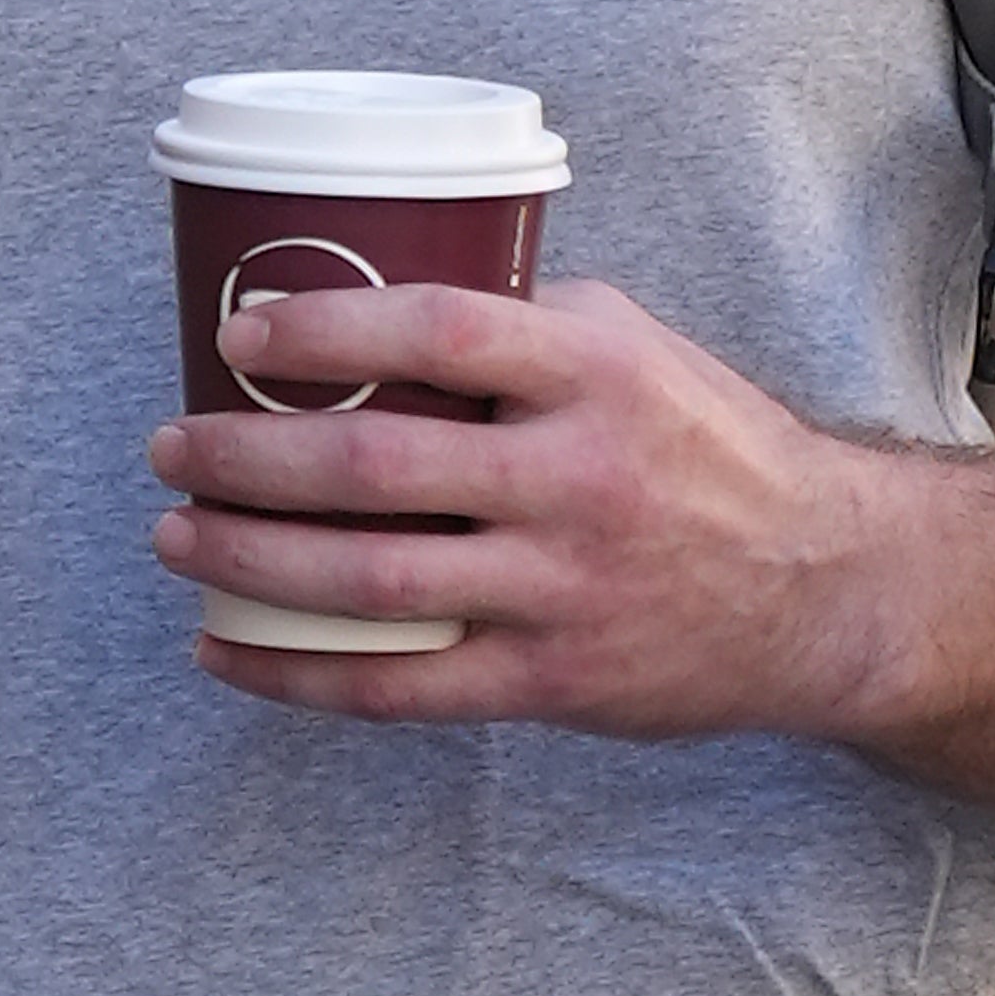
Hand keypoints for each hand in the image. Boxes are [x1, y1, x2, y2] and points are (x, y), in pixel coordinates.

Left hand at [149, 278, 918, 740]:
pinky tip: (227, 651)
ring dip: (247, 559)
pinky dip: (295, 674)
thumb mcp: (641, 351)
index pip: (440, 329)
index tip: (239, 332)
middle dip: (246, 456)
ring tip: (177, 537)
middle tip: (172, 446)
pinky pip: (397, 685)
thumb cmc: (710, 449)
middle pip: (375, 463)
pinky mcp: (551, 682)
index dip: (325, 327)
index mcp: (598, 374)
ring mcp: (562, 587)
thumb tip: (382, 310)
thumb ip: (529, 329)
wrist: (822, 584)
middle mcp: (579, 477)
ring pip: (368, 580)